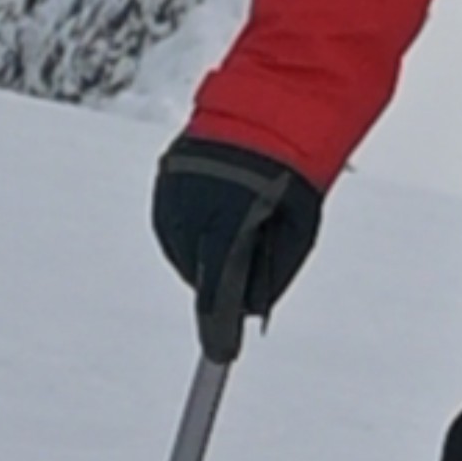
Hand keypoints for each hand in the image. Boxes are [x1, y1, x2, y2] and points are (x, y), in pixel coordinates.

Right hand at [152, 133, 324, 354]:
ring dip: (201, 252)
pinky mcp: (166, 177)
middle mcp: (198, 207)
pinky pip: (171, 222)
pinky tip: (215, 214)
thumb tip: (245, 314)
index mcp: (234, 221)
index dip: (218, 329)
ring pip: (181, 249)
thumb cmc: (294, 171)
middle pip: (197, 273)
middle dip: (218, 279)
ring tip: (233, 226)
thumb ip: (269, 275)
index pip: (218, 293)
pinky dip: (189, 228)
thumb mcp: (296, 230)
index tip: (220, 353)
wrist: (275, 107)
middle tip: (244, 257)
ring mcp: (177, 191)